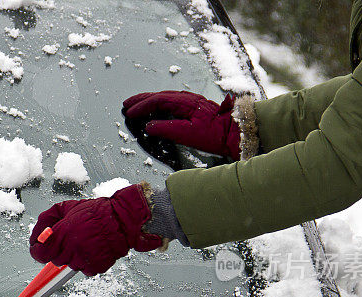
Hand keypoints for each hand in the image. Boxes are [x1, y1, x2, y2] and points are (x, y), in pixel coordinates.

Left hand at [29, 184, 162, 275]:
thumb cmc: (96, 212)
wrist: (121, 219)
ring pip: (69, 265)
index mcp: (63, 233)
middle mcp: (72, 248)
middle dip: (58, 250)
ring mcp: (84, 259)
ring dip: (73, 256)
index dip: (37, 251)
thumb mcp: (66, 207)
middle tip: (68, 240)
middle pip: (55, 260)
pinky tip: (92, 249)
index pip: (40, 253)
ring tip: (84, 242)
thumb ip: (47, 219)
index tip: (38, 249)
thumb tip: (38, 233)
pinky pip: (83, 269)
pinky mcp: (95, 267)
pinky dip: (86, 262)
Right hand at [122, 91, 240, 159]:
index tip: (129, 113)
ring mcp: (190, 102)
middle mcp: (186, 99)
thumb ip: (167, 129)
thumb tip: (148, 126)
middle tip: (126, 105)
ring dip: (148, 101)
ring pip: (164, 98)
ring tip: (136, 106)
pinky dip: (158, 104)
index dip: (141, 106)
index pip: (157, 101)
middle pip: (158, 96)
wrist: (235, 132)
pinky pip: (171, 102)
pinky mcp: (193, 108)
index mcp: (184, 102)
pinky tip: (155, 110)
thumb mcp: (188, 134)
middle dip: (141, 100)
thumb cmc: (215, 134)